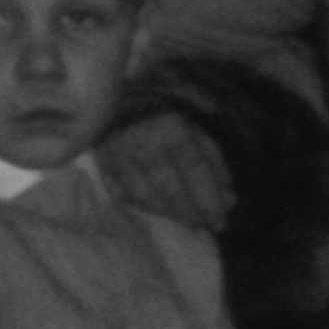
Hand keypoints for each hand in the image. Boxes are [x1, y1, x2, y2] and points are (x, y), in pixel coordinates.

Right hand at [99, 107, 234, 233]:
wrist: (125, 101)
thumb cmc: (169, 123)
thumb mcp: (198, 136)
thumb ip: (214, 168)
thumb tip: (228, 202)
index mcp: (172, 128)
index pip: (194, 170)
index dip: (208, 200)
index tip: (219, 222)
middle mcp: (143, 139)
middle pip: (169, 187)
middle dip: (189, 212)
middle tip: (204, 227)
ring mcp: (118, 151)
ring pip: (144, 195)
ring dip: (167, 213)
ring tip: (184, 220)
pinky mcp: (100, 161)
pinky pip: (121, 193)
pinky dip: (141, 206)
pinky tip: (157, 212)